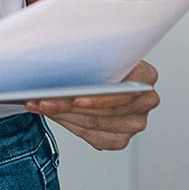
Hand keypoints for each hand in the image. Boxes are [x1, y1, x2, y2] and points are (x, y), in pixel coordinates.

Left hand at [27, 61, 160, 150]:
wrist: (102, 76)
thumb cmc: (101, 63)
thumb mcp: (98, 51)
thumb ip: (88, 56)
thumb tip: (56, 60)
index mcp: (146, 76)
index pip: (125, 92)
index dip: (99, 99)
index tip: (76, 100)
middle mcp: (145, 101)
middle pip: (105, 112)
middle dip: (69, 107)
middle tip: (45, 101)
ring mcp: (135, 122)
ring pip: (94, 125)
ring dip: (64, 116)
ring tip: (42, 106)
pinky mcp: (120, 138)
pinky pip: (92, 137)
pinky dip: (70, 125)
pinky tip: (56, 115)